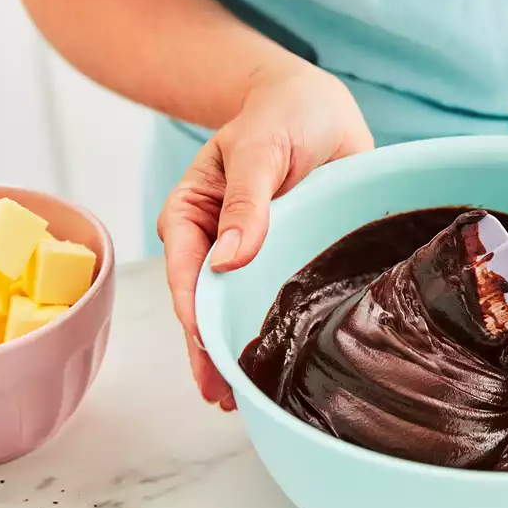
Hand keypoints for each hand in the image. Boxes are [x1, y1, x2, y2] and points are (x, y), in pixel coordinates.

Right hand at [157, 57, 373, 408]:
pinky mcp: (281, 262)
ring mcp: (248, 256)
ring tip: (240, 400)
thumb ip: (246, 202)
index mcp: (192, 213)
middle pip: (203, 305)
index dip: (195, 316)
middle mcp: (214, 241)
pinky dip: (268, 333)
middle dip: (208, 351)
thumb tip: (228, 260)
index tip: (208, 351)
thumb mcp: (262, 149)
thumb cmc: (283, 116)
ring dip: (235, 352)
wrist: (320, 107)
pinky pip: (271, 302)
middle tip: (222, 396)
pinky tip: (274, 367)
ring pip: (233, 311)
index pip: (187, 273)